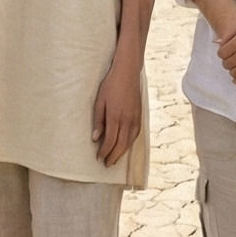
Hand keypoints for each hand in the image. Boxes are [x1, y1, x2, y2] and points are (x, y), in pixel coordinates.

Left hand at [92, 50, 143, 168]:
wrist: (127, 73)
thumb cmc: (110, 85)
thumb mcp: (99, 101)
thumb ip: (98, 121)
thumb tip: (95, 138)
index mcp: (115, 116)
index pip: (110, 140)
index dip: (105, 151)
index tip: (99, 157)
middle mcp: (127, 120)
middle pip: (121, 144)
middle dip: (114, 156)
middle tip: (107, 164)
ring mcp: (135, 118)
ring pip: (130, 141)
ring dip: (122, 152)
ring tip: (115, 159)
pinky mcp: (140, 116)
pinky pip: (135, 134)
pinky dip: (130, 143)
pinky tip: (125, 146)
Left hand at [216, 12, 235, 85]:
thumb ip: (230, 35)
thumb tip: (217, 42)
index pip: (221, 54)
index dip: (221, 54)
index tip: (225, 54)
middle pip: (227, 64)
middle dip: (226, 63)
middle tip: (229, 62)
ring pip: (235, 72)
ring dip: (232, 72)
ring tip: (234, 70)